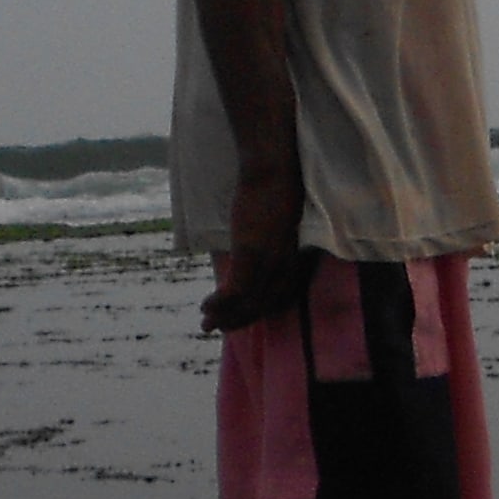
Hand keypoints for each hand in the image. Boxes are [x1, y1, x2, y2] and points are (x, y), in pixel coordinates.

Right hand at [202, 198, 309, 334]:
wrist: (272, 171)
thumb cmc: (273, 189)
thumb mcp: (273, 222)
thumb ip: (267, 239)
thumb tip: (254, 245)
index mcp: (291, 257)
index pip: (282, 296)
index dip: (262, 310)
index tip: (245, 317)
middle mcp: (283, 264)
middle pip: (265, 304)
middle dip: (240, 319)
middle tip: (218, 328)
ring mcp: (268, 261)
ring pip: (249, 302)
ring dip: (226, 316)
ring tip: (206, 323)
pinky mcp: (251, 254)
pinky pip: (236, 290)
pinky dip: (220, 303)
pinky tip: (206, 306)